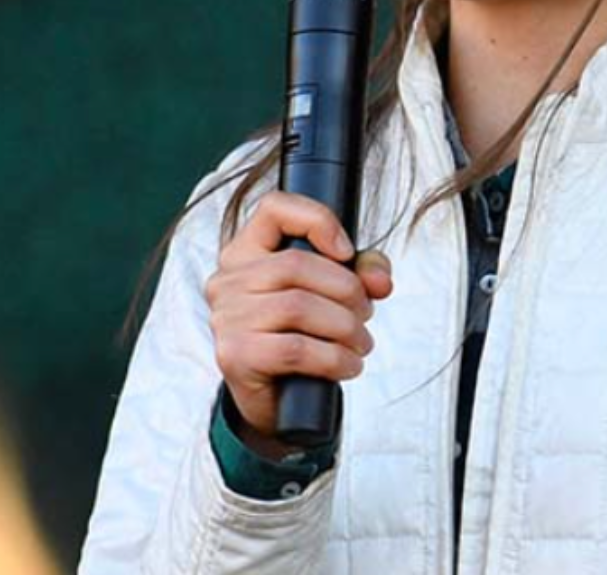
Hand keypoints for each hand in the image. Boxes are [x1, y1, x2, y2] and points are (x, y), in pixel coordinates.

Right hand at [204, 190, 393, 444]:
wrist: (276, 399)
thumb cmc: (303, 332)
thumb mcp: (336, 292)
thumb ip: (363, 271)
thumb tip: (380, 280)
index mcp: (247, 250)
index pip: (274, 207)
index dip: (318, 220)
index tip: (347, 252)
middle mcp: (228, 278)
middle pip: (296, 263)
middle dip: (347, 289)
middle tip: (366, 314)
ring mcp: (226, 317)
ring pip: (297, 306)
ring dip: (345, 327)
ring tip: (362, 342)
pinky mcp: (234, 355)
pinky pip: (294, 349)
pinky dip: (333, 358)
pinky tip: (348, 365)